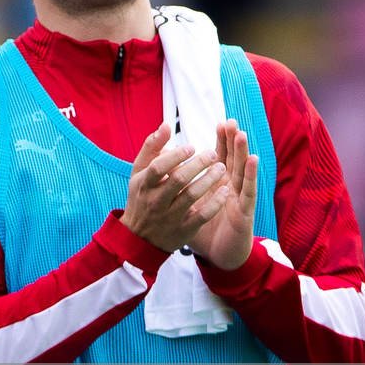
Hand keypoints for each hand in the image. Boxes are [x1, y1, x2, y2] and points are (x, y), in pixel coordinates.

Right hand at [120, 121, 228, 252]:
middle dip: (198, 164)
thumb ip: (151, 148)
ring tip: (221, 167)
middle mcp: (155, 201)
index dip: (177, 155)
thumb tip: (166, 125)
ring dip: (209, 179)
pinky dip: (215, 202)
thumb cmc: (142, 197)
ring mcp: (169, 216)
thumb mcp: (138, 173)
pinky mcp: (183, 229)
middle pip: (179, 180)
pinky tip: (225, 190)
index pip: (158, 167)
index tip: (192, 147)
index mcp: (143, 185)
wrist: (139, 238)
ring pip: (192, 196)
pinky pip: (202, 215)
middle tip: (213, 154)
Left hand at [187, 120, 257, 269]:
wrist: (219, 256)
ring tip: (240, 134)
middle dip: (232, 141)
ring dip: (242, 152)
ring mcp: (239, 199)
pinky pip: (248, 191)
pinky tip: (253, 161)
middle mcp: (232, 189)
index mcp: (218, 186)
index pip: (221, 159)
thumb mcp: (189, 208)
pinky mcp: (245, 212)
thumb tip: (167, 173)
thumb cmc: (205, 231)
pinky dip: (251, 175)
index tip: (220, 124)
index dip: (221, 142)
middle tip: (230, 122)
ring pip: (243, 172)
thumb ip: (181, 190)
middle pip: (233, 161)